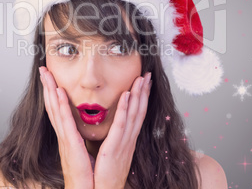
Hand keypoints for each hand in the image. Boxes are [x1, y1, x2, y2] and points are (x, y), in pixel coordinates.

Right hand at [39, 66, 93, 188]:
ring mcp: (65, 140)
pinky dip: (60, 107)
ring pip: (55, 110)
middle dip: (47, 87)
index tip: (49, 77)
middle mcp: (64, 136)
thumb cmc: (88, 176)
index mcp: (68, 136)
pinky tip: (58, 93)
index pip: (58, 109)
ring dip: (51, 90)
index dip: (52, 92)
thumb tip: (81, 128)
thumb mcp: (84, 152)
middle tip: (42, 69)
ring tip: (46, 74)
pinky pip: (65, 123)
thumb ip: (81, 138)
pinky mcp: (71, 146)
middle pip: (52, 106)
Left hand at [93, 72, 151, 188]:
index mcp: (127, 141)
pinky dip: (124, 109)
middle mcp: (129, 140)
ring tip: (141, 79)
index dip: (142, 98)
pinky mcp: (114, 148)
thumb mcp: (112, 154)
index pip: (137, 115)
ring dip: (138, 95)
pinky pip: (121, 125)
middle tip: (147, 75)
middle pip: (139, 111)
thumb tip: (115, 128)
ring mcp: (124, 144)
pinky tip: (127, 96)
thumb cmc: (104, 176)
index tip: (144, 83)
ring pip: (133, 115)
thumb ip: (114, 139)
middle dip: (144, 92)